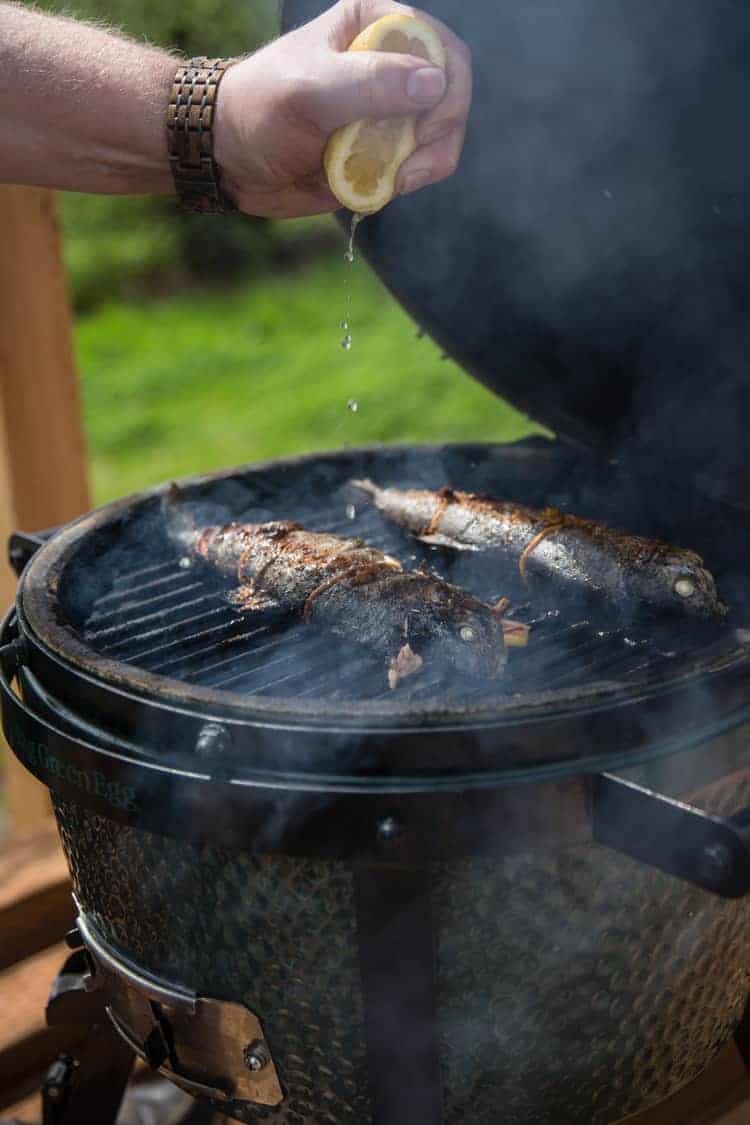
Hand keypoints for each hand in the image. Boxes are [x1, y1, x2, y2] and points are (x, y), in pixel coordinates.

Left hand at [214, 0, 471, 217]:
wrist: (231, 156)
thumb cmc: (260, 108)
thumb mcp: (311, 90)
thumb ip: (370, 83)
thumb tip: (434, 83)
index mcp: (375, 25)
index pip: (441, 49)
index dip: (445, 90)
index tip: (421, 127)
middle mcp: (390, 63)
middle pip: (452, 94)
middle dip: (440, 133)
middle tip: (408, 165)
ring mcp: (390, 108)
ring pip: (443, 135)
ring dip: (426, 163)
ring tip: (390, 178)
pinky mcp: (384, 148)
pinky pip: (421, 165)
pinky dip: (408, 180)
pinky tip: (379, 184)